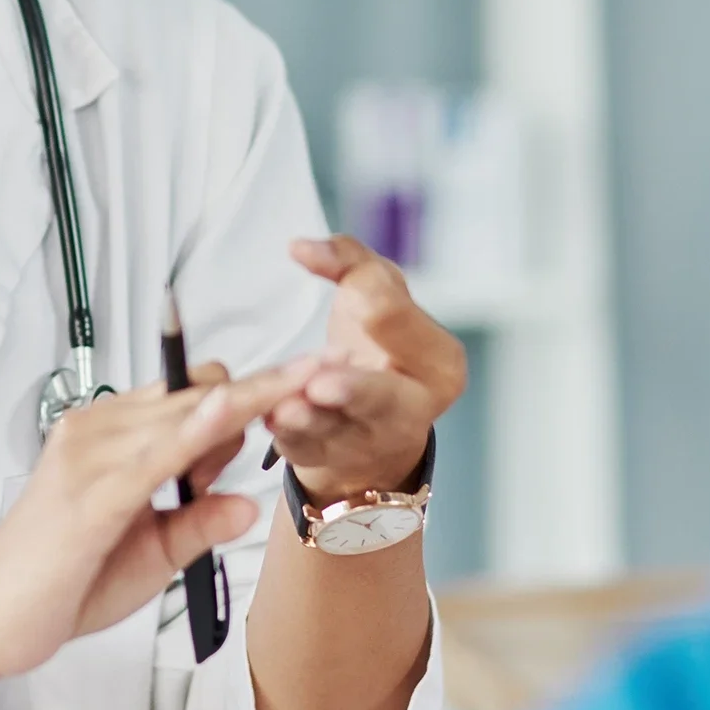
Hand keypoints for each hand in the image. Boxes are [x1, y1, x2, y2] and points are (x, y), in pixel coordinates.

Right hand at [0, 359, 315, 683]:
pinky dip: (192, 433)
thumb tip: (246, 503)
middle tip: (322, 371)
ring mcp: (92, 457)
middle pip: (196, 394)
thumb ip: (196, 522)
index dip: (252, 389)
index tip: (305, 376)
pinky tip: (226, 412)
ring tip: (303, 380)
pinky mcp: (90, 495)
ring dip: (247, 398)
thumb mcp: (149, 555)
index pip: (192, 396)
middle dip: (265, 386)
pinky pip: (153, 456)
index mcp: (113, 438)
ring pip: (183, 413)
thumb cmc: (56, 583)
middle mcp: (100, 433)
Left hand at [269, 236, 467, 507]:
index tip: (353, 291)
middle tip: (323, 384)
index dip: (377, 306)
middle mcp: (414, 410)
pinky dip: (288, 437)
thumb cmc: (375, 342)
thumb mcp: (375, 289)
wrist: (363, 410)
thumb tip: (301, 247)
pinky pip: (306, 451)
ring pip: (338, 431)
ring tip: (287, 407)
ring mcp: (372, 442)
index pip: (406, 327)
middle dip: (354, 391)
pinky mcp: (332, 462)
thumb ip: (346, 258)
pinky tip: (271, 421)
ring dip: (310, 420)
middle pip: (384, 399)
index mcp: (438, 362)